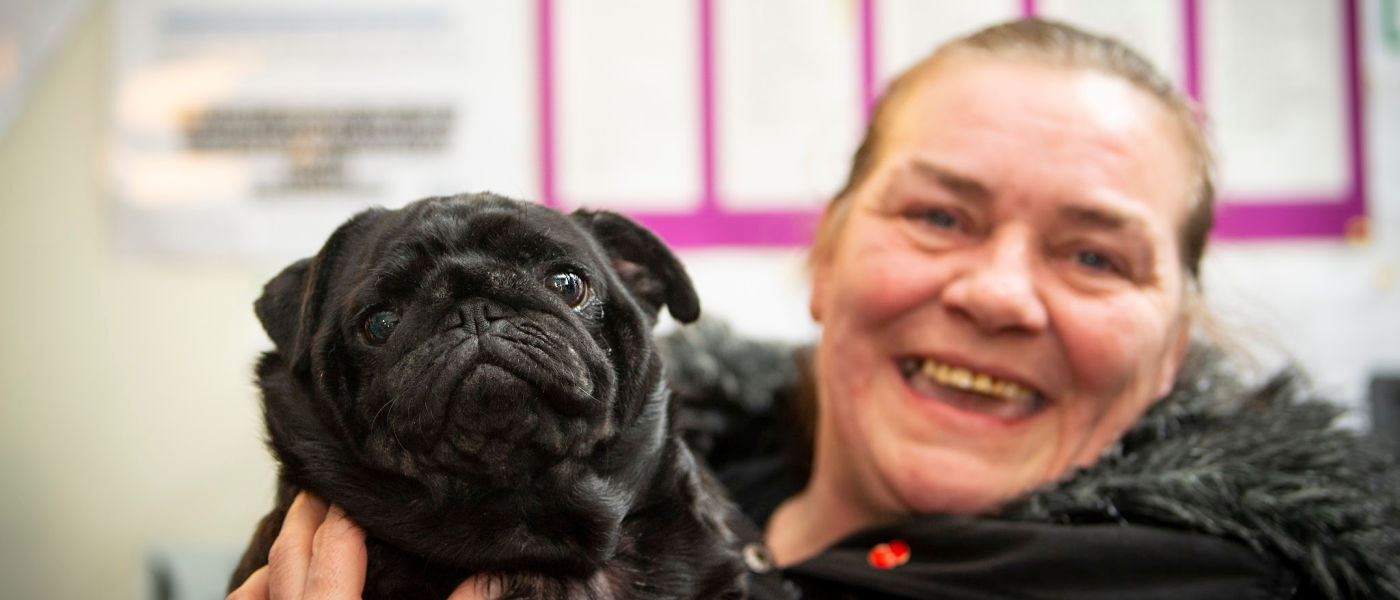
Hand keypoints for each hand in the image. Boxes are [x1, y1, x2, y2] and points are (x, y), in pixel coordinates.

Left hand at [227, 491, 497, 599]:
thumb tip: (492, 576)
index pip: (337, 543)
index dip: (348, 509)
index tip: (360, 484)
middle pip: (293, 551)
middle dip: (309, 513)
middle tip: (328, 484)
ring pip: (262, 580)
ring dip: (282, 549)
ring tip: (299, 525)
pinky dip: (255, 590)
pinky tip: (265, 582)